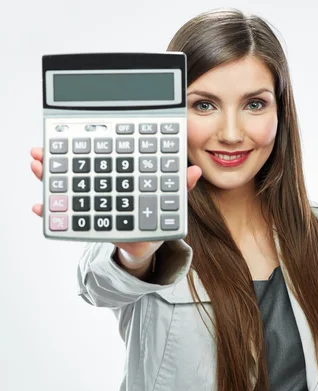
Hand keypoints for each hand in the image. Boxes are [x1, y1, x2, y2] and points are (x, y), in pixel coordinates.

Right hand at [29, 146, 202, 260]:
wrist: (148, 246)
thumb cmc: (157, 218)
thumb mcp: (169, 202)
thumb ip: (179, 187)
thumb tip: (194, 172)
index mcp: (122, 176)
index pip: (103, 155)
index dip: (87, 143)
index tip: (72, 131)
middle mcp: (105, 186)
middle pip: (78, 167)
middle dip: (58, 157)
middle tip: (42, 149)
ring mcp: (96, 202)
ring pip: (70, 186)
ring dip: (51, 176)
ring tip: (38, 167)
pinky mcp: (92, 222)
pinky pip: (70, 216)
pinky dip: (55, 213)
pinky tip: (40, 207)